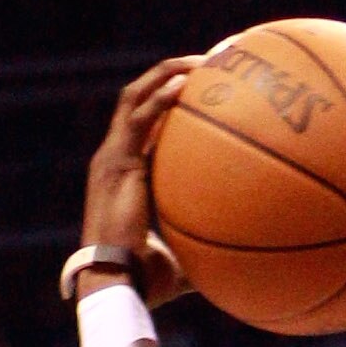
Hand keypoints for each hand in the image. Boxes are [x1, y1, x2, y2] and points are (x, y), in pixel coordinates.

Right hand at [78, 59, 201, 304]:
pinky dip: (161, 96)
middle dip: (167, 76)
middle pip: (136, 101)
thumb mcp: (179, 266)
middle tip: (205, 66)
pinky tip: (186, 83)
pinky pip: (139, 118)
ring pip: (134, 97)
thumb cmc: (144, 283)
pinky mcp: (115, 161)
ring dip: (166, 74)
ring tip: (198, 62)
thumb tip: (233, 272)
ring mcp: (112, 157)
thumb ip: (202, 259)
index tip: (198, 95)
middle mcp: (114, 159)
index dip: (166, 106)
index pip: (143, 128)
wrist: (113, 282)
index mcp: (123, 176)